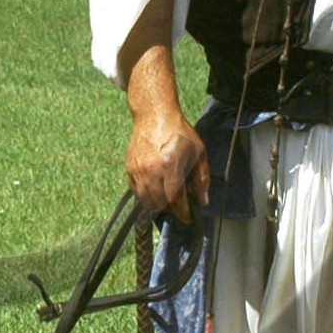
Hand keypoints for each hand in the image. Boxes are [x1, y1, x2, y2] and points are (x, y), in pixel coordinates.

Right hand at [126, 105, 209, 222]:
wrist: (154, 114)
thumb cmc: (179, 132)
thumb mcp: (198, 152)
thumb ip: (202, 179)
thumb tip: (203, 202)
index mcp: (170, 166)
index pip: (175, 200)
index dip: (183, 213)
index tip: (189, 218)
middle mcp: (151, 171)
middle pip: (160, 204)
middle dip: (172, 210)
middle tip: (180, 207)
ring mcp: (138, 170)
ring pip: (146, 201)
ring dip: (158, 205)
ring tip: (168, 199)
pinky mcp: (129, 168)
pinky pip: (136, 191)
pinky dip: (146, 195)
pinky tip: (155, 189)